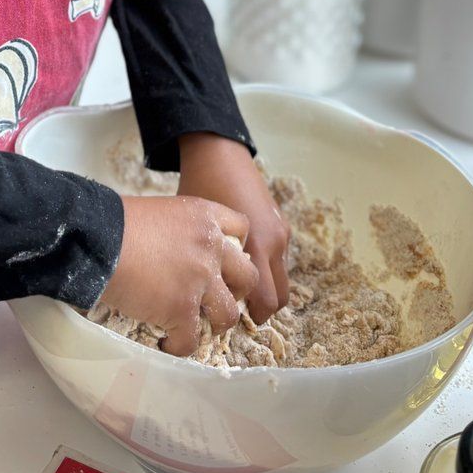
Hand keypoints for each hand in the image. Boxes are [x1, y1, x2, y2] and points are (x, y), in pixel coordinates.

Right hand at [99, 195, 258, 357]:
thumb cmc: (117, 222)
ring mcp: (201, 279)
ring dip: (214, 324)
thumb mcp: (161, 211)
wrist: (98, 239)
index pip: (242, 228)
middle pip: (248, 276)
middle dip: (235, 291)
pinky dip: (179, 346)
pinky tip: (165, 343)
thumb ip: (182, 230)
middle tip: (214, 298)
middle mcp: (211, 246)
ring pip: (228, 314)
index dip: (236, 248)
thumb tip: (178, 253)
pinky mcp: (182, 308)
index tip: (222, 261)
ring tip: (195, 326)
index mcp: (205, 216)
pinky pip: (192, 340)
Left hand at [177, 133, 289, 324]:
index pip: (264, 303)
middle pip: (278, 298)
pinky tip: (237, 259)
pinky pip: (277, 257)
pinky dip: (264, 267)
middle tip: (230, 311)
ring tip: (230, 285)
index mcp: (255, 246)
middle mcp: (273, 242)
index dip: (245, 318)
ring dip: (262, 288)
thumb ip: (204, 264)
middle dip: (259, 310)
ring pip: (279, 278)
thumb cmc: (198, 187)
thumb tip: (191, 297)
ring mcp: (280, 232)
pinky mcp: (280, 223)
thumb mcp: (197, 230)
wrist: (218, 152)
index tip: (222, 321)